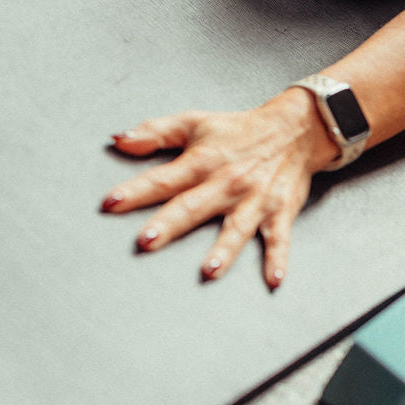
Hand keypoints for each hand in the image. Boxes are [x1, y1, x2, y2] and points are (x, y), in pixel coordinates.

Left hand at [101, 92, 336, 287]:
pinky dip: (278, 260)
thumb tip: (117, 140)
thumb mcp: (194, 123)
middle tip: (146, 242)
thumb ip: (154, 132)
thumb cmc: (238, 130)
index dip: (136, 191)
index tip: (109, 204)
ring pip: (235, 229)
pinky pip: (279, 239)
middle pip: (193, 206)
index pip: (163, 178)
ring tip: (208, 272)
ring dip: (223, 251)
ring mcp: (254, 201)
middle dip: (170, 224)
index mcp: (202, 161)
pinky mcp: (279, 212)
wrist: (295, 129)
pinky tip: (273, 281)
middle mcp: (226, 183)